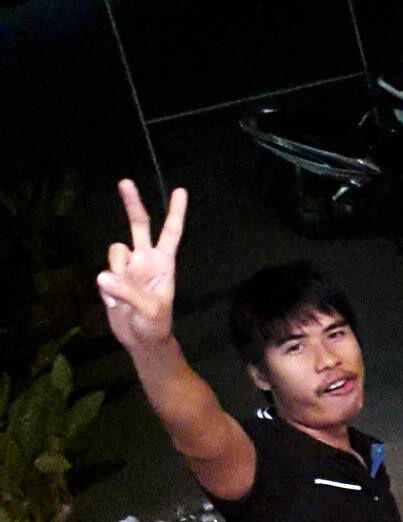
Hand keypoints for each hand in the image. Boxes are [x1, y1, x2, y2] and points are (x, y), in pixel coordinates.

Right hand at [96, 180, 187, 350]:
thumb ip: (128, 293)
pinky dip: (106, 289)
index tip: (180, 190)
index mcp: (164, 264)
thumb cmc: (155, 324)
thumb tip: (104, 276)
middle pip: (139, 226)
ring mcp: (129, 268)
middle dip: (132, 203)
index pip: (171, 233)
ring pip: (115, 251)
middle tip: (125, 181)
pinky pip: (103, 274)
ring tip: (125, 296)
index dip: (175, 212)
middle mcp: (146, 260)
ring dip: (116, 270)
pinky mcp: (113, 278)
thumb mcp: (149, 311)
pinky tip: (115, 304)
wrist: (141, 340)